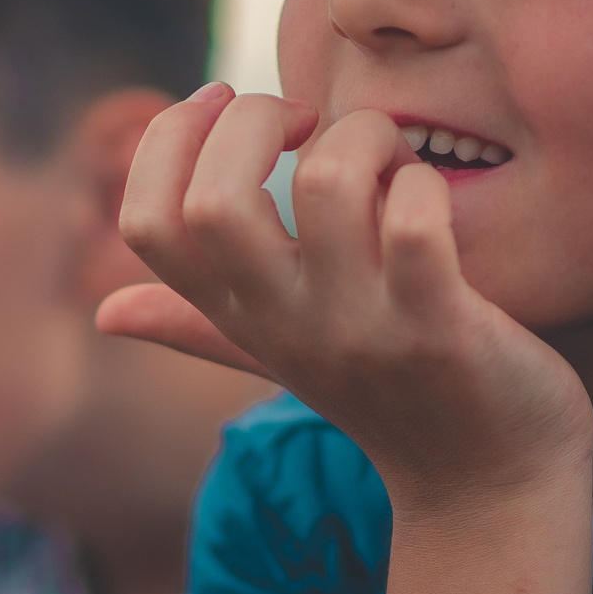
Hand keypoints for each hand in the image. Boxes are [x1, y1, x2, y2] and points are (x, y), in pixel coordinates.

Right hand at [103, 84, 591, 512]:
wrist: (487, 486)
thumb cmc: (392, 397)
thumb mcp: (282, 353)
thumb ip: (199, 323)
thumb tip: (104, 314)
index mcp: (237, 314)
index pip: (148, 223)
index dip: (171, 140)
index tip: (228, 107)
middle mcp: (284, 323)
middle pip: (213, 201)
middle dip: (256, 117)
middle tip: (309, 120)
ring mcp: (359, 328)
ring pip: (325, 185)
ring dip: (363, 137)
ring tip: (389, 162)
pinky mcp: (439, 331)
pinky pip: (414, 225)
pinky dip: (425, 186)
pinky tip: (434, 200)